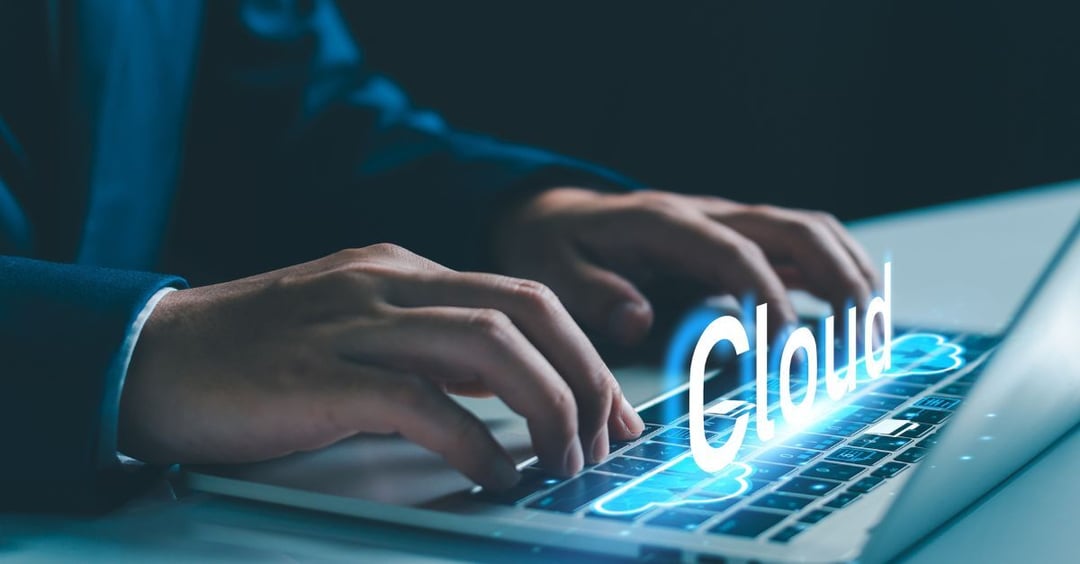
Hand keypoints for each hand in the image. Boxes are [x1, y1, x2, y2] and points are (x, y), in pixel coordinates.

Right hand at [120, 244, 643, 488]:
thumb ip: (430, 345)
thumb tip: (508, 388)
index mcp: (404, 271)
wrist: (152, 357)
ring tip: (561, 462)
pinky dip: (473, 441)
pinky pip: (422, 401)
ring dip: (545, 408)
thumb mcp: (359, 329)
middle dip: (584, 377)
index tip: (611, 413)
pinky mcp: (320, 374)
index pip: (525, 298)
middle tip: (604, 440)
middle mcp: (390, 284)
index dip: (583, 356)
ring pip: (490, 345)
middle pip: (526, 311)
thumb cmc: (259, 356)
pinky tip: (493, 473)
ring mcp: (355, 324)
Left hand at [494, 188, 878, 344]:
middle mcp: (706, 214)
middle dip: (837, 284)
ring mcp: (727, 223)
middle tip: (857, 344)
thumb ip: (594, 294)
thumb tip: (639, 320)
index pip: (735, 254)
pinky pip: (800, 248)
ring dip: (850, 276)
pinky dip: (835, 276)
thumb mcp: (552, 271)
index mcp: (664, 222)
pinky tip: (854, 314)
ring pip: (810, 233)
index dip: (768, 300)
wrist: (553, 217)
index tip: (786, 352)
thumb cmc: (554, 246)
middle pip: (794, 230)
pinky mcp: (736, 241)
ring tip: (873, 334)